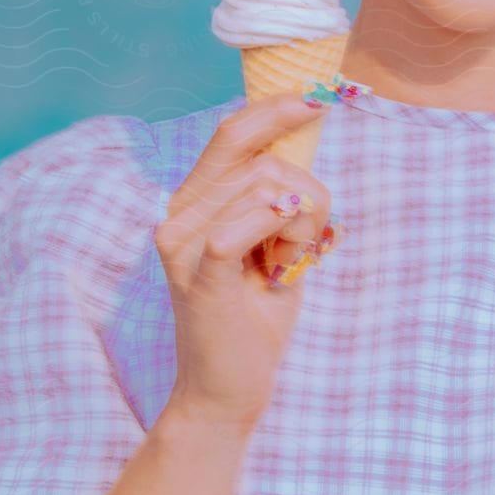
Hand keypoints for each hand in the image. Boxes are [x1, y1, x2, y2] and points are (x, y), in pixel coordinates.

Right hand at [155, 95, 339, 436]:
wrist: (229, 392)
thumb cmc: (255, 319)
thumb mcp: (276, 246)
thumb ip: (283, 199)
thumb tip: (307, 140)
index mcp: (193, 202)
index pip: (230, 133)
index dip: (274, 109)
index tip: (316, 102)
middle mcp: (178, 215)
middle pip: (259, 158)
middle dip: (307, 191)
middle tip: (309, 240)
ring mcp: (182, 245)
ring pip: (267, 187)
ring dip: (303, 224)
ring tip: (290, 267)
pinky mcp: (197, 276)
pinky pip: (242, 227)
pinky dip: (276, 228)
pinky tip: (286, 258)